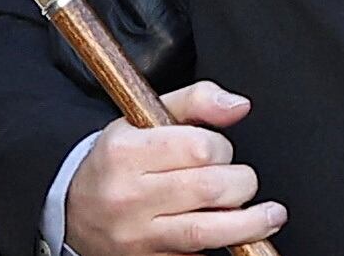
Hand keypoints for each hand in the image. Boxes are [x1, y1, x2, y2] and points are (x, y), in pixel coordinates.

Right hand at [65, 81, 285, 254]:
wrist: (73, 211)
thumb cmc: (116, 163)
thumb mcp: (142, 119)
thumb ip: (194, 102)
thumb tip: (238, 105)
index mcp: (127, 153)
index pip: (199, 147)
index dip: (222, 147)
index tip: (220, 151)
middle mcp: (130, 196)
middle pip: (210, 188)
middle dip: (241, 182)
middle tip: (241, 180)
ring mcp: (138, 236)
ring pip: (207, 230)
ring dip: (250, 223)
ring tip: (270, 215)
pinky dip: (223, 246)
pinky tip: (235, 235)